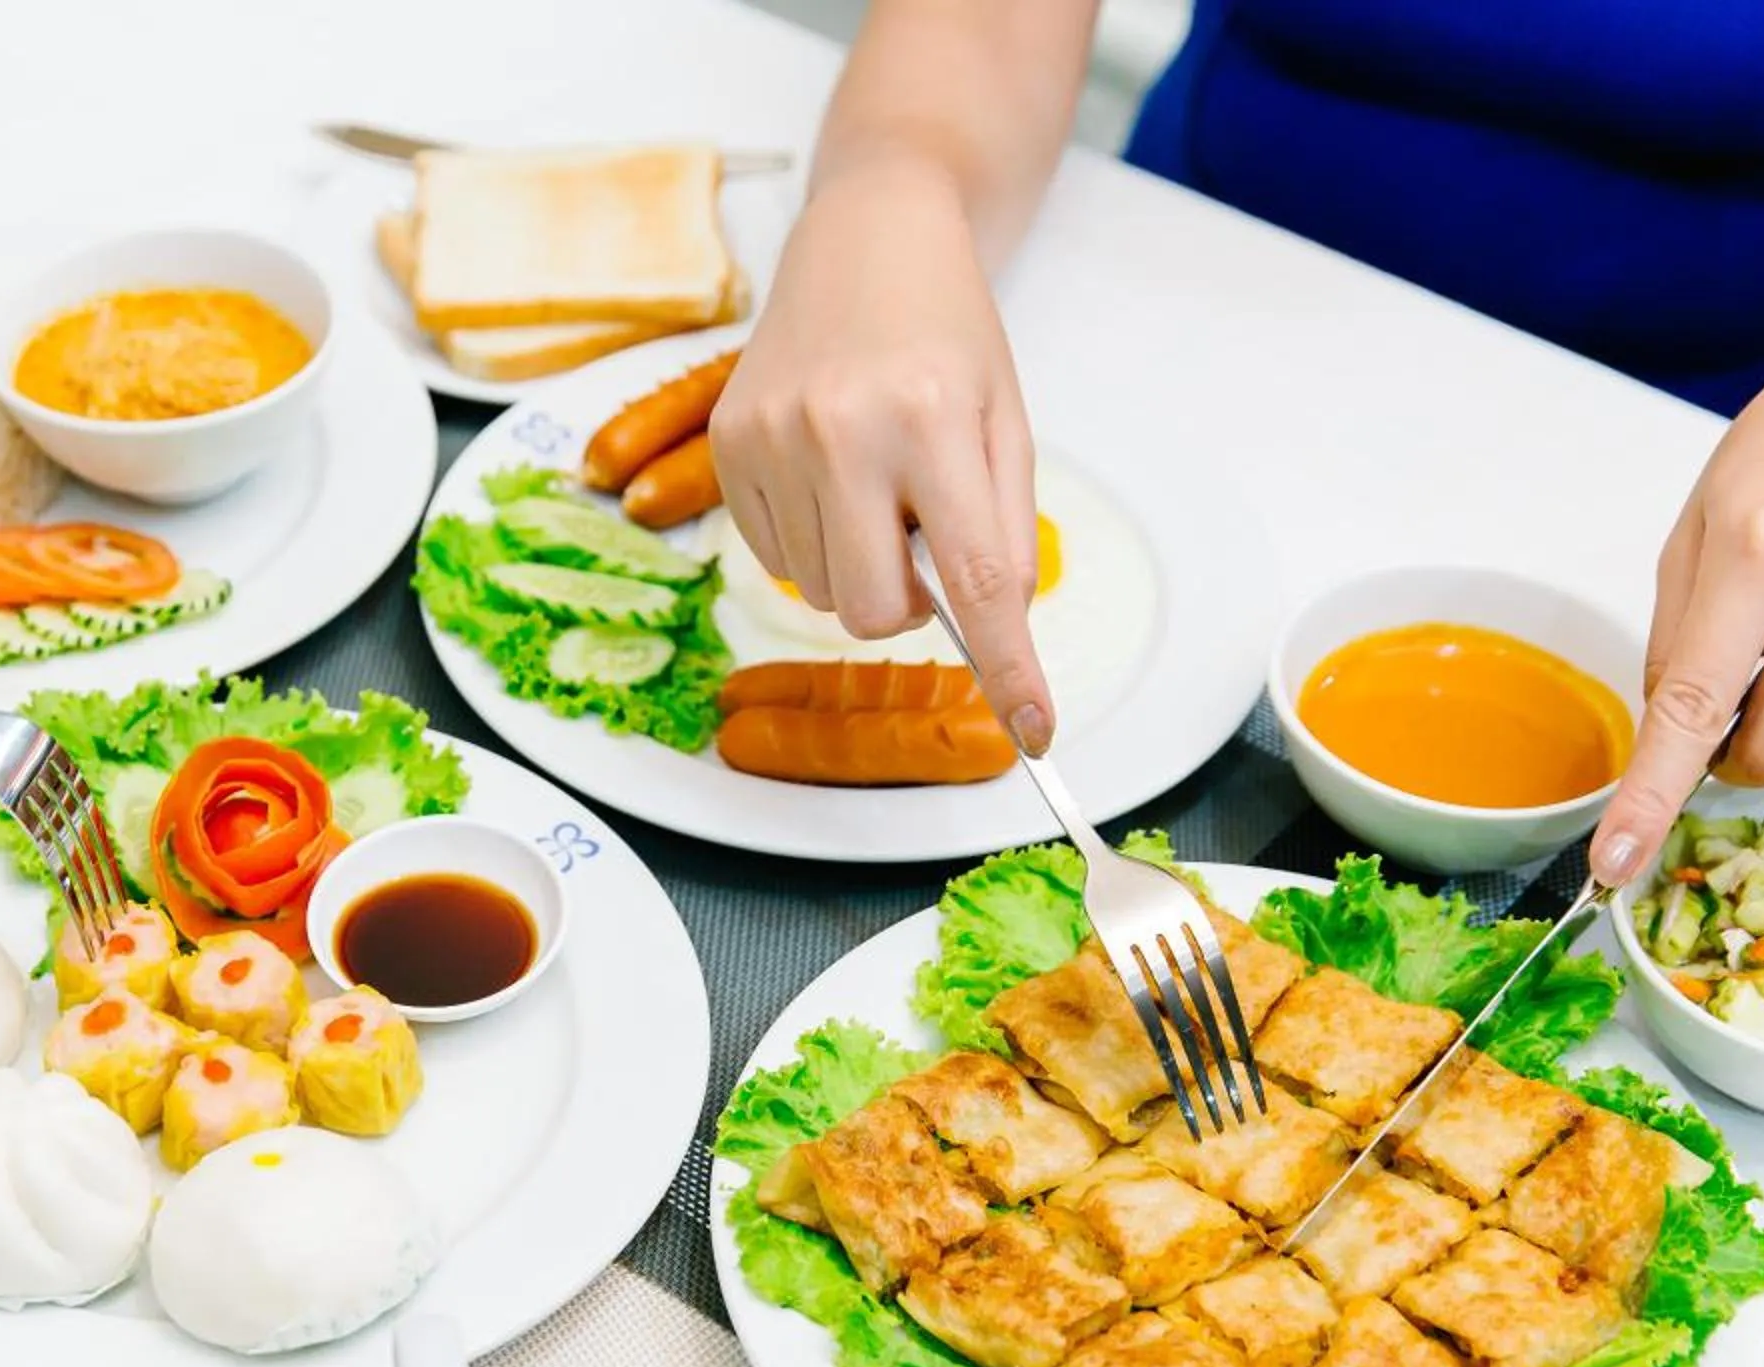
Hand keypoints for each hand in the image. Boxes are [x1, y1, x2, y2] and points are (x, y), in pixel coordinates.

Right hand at [706, 160, 1056, 746]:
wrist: (866, 238)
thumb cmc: (947, 332)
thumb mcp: (1005, 418)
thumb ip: (1005, 528)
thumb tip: (999, 633)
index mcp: (928, 418)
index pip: (978, 578)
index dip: (1009, 668)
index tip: (1037, 731)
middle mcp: (839, 430)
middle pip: (876, 611)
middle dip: (909, 608)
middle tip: (927, 543)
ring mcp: (770, 439)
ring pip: (821, 595)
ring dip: (860, 569)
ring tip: (876, 487)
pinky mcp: (727, 446)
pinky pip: (776, 558)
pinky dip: (814, 542)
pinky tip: (829, 474)